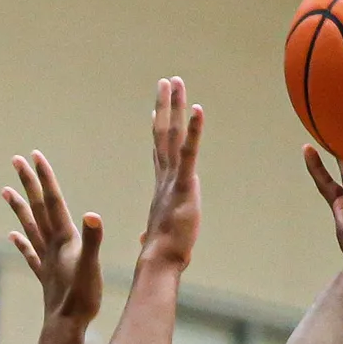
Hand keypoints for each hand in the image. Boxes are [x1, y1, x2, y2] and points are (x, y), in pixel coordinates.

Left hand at [4, 152, 102, 326]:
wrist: (65, 328)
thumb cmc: (81, 299)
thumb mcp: (92, 267)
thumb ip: (92, 240)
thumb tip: (91, 215)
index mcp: (64, 239)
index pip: (54, 201)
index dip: (45, 178)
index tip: (34, 155)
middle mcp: (52, 246)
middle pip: (38, 208)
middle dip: (28, 183)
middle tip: (16, 160)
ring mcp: (46, 261)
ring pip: (30, 227)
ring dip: (20, 208)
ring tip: (6, 190)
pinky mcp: (45, 276)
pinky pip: (30, 254)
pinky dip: (21, 242)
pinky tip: (12, 235)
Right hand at [139, 76, 202, 268]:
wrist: (160, 261)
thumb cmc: (161, 255)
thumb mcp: (157, 239)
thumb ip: (151, 234)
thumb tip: (144, 240)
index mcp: (162, 189)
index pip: (159, 154)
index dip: (157, 132)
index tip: (154, 112)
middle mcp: (166, 178)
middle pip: (164, 134)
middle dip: (165, 107)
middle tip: (166, 83)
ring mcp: (174, 179)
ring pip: (173, 135)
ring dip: (175, 107)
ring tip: (175, 82)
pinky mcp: (185, 185)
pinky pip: (190, 153)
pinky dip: (195, 131)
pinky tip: (198, 110)